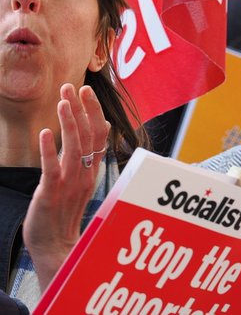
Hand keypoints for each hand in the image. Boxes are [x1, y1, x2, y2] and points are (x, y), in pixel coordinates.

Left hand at [24, 84, 108, 289]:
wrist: (57, 248)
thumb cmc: (64, 215)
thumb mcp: (80, 183)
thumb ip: (88, 158)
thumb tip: (100, 130)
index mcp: (92, 171)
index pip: (99, 135)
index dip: (94, 112)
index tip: (87, 92)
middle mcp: (85, 173)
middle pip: (89, 135)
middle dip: (82, 109)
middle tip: (75, 87)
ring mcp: (69, 183)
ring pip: (74, 147)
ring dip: (69, 121)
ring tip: (63, 100)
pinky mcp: (51, 194)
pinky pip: (52, 169)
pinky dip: (50, 150)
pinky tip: (46, 133)